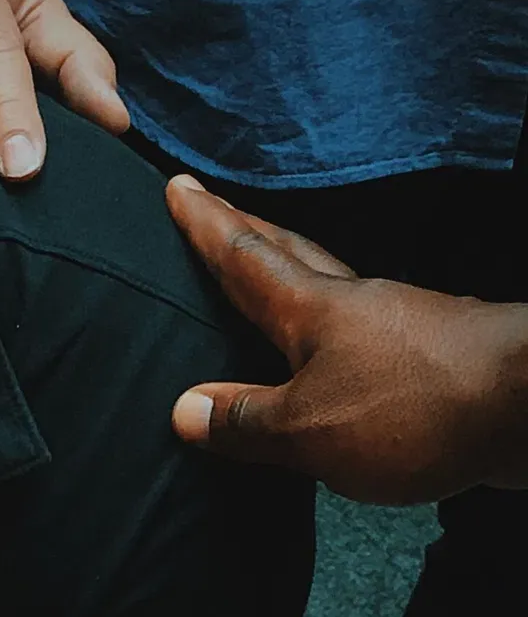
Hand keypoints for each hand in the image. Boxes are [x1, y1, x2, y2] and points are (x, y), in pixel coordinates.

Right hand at [166, 175, 527, 504]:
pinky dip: (335, 327)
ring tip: (267, 275)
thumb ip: (246, 420)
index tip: (180, 187)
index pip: (245, 257)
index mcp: (312, 311)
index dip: (208, 225)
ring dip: (293, 274)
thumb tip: (184, 409)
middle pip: (290, 254)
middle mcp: (355, 304)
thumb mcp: (310, 429)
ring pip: (331, 288)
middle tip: (215, 206)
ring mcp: (401, 325)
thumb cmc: (417, 408)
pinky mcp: (436, 357)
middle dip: (246, 231)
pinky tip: (336, 349)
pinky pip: (365, 332)